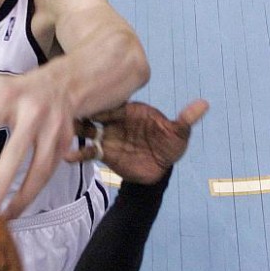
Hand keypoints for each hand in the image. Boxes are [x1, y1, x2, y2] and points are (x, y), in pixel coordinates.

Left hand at [0, 65, 75, 218]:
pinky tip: (18, 208)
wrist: (65, 83)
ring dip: (23, 196)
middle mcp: (32, 112)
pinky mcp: (65, 143)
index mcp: (7, 97)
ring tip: (4, 217)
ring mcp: (52, 129)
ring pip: (40, 168)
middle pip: (16, 152)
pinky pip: (50, 172)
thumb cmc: (17, 88)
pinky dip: (35, 192)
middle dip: (3, 181)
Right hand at [68, 99, 208, 182]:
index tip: (92, 100)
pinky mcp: (105, 154)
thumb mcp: (179, 134)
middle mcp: (116, 121)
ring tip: (64, 130)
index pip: (114, 104)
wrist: (160, 170)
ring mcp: (108, 137)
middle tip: (69, 111)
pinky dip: (78, 153)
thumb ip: (186, 119)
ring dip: (76, 129)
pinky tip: (68, 156)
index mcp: (131, 111)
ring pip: (88, 130)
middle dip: (83, 111)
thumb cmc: (169, 146)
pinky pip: (89, 152)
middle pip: (96, 113)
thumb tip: (205, 104)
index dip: (103, 103)